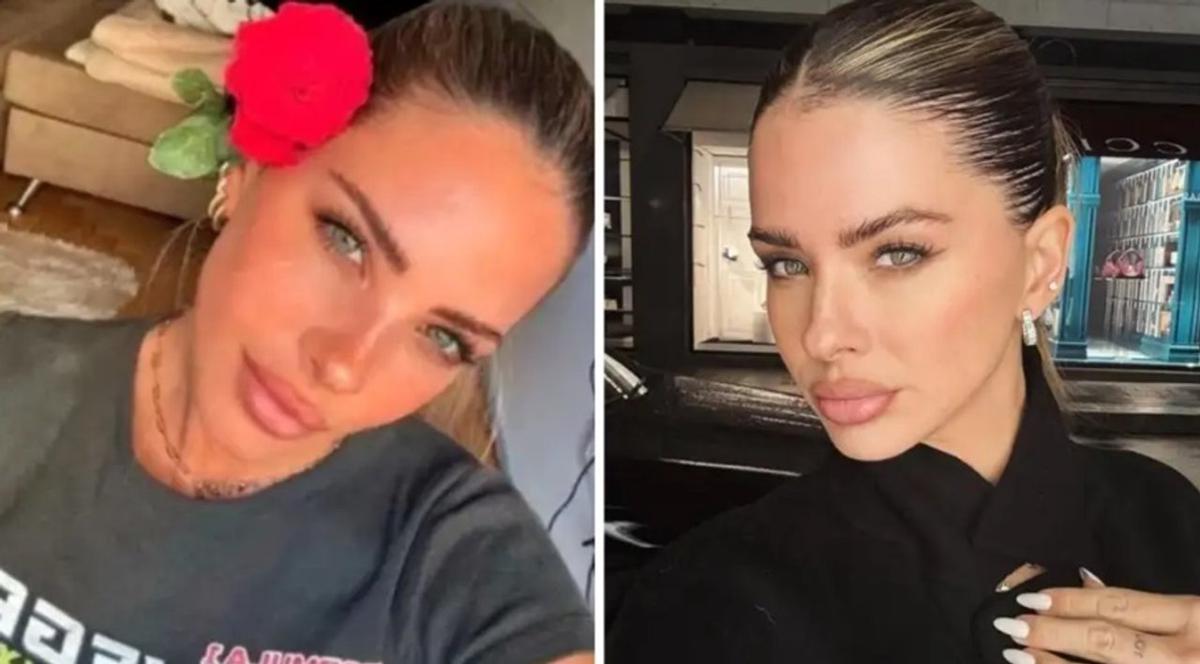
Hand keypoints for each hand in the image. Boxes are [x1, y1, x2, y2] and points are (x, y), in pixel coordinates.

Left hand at [994, 568, 1199, 662]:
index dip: (1071, 600)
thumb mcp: (1199, 614)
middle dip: (1054, 632)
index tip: (1030, 597)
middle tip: (1011, 624)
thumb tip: (1086, 584)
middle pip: (1109, 641)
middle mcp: (1190, 656)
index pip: (1122, 605)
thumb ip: (1151, 608)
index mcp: (1198, 618)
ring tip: (1017, 656)